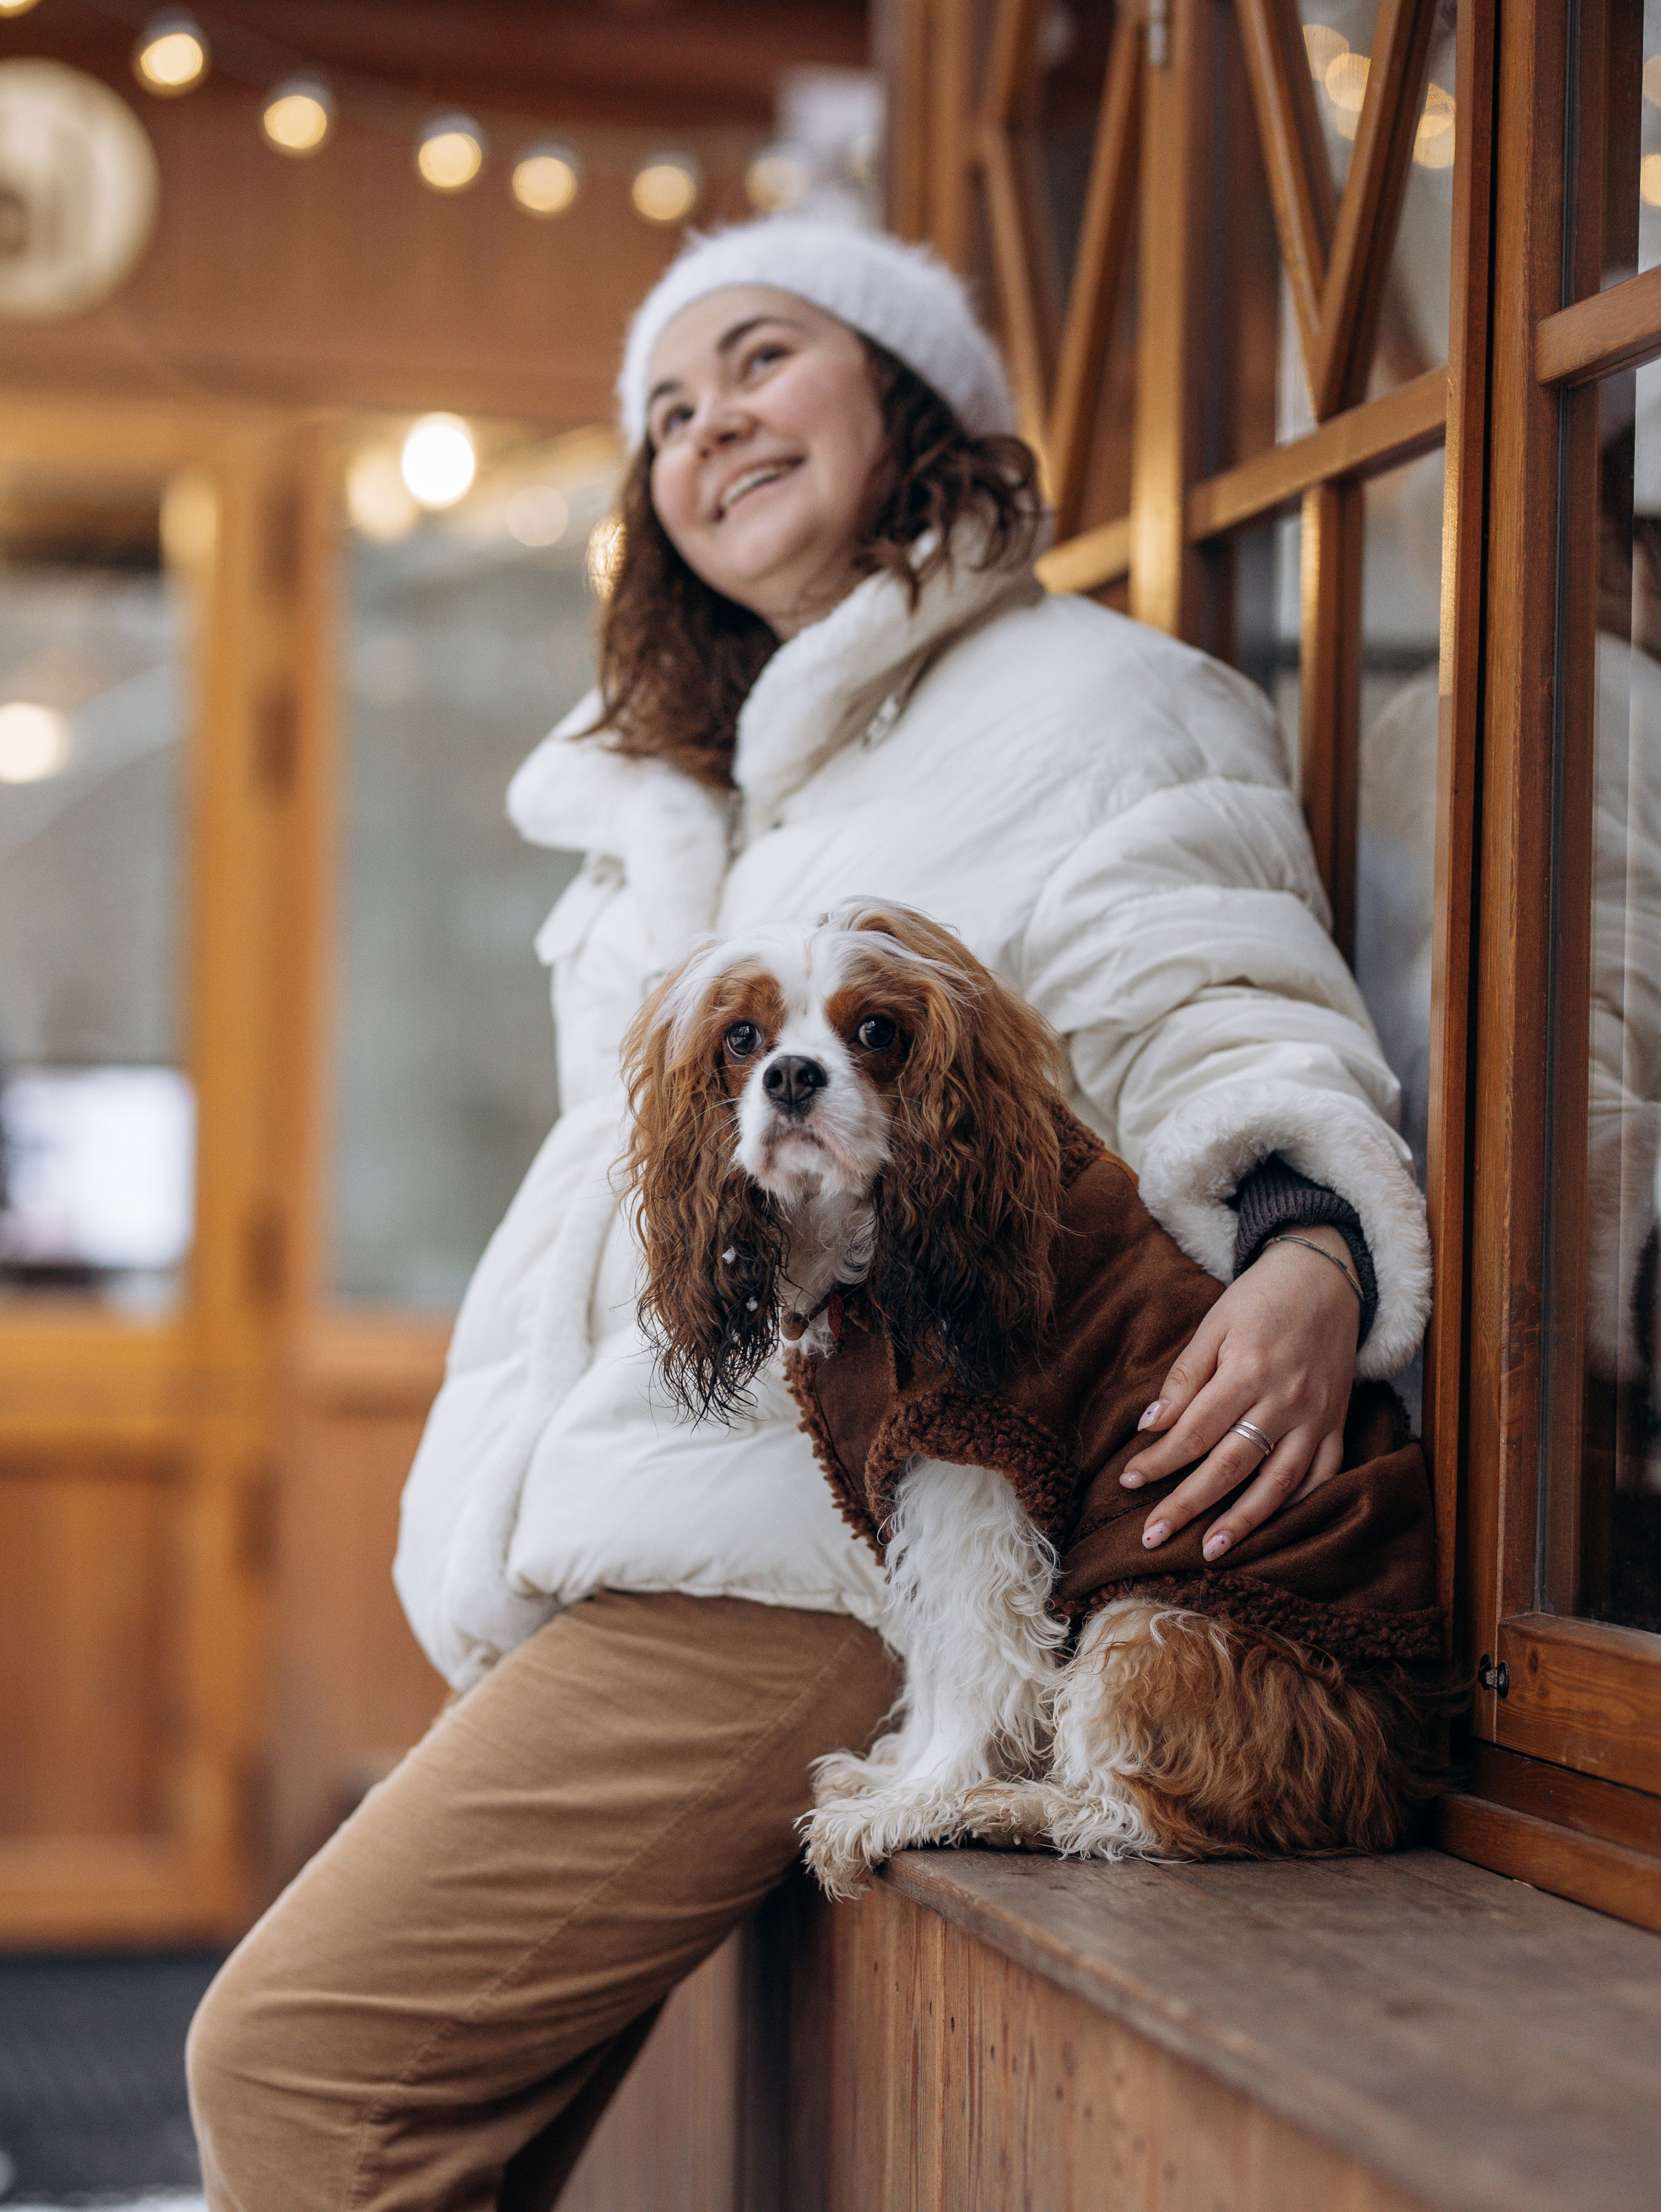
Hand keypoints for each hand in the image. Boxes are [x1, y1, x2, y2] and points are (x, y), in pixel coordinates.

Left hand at [1118, 1226, 1359, 1561]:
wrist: (1325, 1277)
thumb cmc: (1260, 1298)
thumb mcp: (1214, 1323)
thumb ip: (1185, 1376)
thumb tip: (1151, 1425)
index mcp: (1247, 1371)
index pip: (1194, 1431)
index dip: (1159, 1460)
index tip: (1128, 1480)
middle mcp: (1284, 1400)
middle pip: (1230, 1465)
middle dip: (1188, 1505)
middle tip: (1152, 1536)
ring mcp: (1316, 1416)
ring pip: (1279, 1482)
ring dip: (1244, 1521)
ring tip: (1211, 1550)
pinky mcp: (1338, 1422)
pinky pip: (1323, 1474)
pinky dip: (1299, 1503)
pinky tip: (1270, 1523)